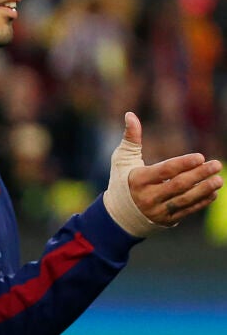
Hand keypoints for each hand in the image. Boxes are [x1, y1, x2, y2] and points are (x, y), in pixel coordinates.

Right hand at [104, 112, 221, 236]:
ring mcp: (158, 210)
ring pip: (185, 199)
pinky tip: (213, 193)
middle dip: (199, 175)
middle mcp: (148, 197)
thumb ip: (131, 138)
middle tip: (217, 165)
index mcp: (138, 180)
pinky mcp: (166, 220)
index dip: (183, 164)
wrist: (118, 216)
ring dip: (204, 190)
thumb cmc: (122, 181)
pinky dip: (201, 202)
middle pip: (178, 185)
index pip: (164, 171)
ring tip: (219, 180)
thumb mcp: (122, 159)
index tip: (200, 157)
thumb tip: (130, 114)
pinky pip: (187, 210)